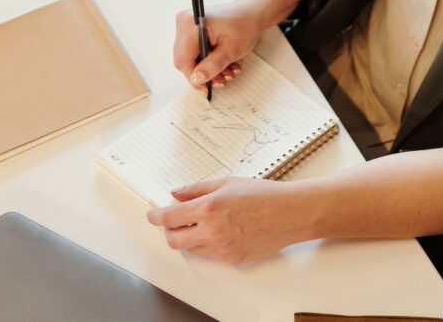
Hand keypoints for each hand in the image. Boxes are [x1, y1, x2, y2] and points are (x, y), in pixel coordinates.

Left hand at [146, 177, 306, 263]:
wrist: (290, 213)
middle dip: (168, 232)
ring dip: (189, 238)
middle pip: (174, 240)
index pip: (169, 217)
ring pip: (191, 249)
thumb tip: (176, 194)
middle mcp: (213, 230)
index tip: (153, 215)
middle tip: (173, 222)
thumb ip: (197, 189)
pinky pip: (212, 254)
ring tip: (201, 225)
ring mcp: (222, 248)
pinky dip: (210, 244)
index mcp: (208, 207)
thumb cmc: (263, 195)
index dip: (156, 217)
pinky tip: (222, 231)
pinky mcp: (233, 259)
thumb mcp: (227, 183)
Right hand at [173, 0, 263, 88]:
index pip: (183, 59)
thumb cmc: (244, 25)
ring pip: (190, 58)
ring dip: (209, 68)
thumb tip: (196, 79)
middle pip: (185, 59)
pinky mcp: (191, 30)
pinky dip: (208, 60)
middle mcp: (185, 22)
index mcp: (192, 24)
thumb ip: (212, 65)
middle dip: (204, 72)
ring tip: (227, 70)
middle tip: (222, 78)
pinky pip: (194, 52)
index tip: (206, 87)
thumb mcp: (231, 49)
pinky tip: (223, 61)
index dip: (194, 77)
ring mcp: (187, 26)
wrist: (251, 12)